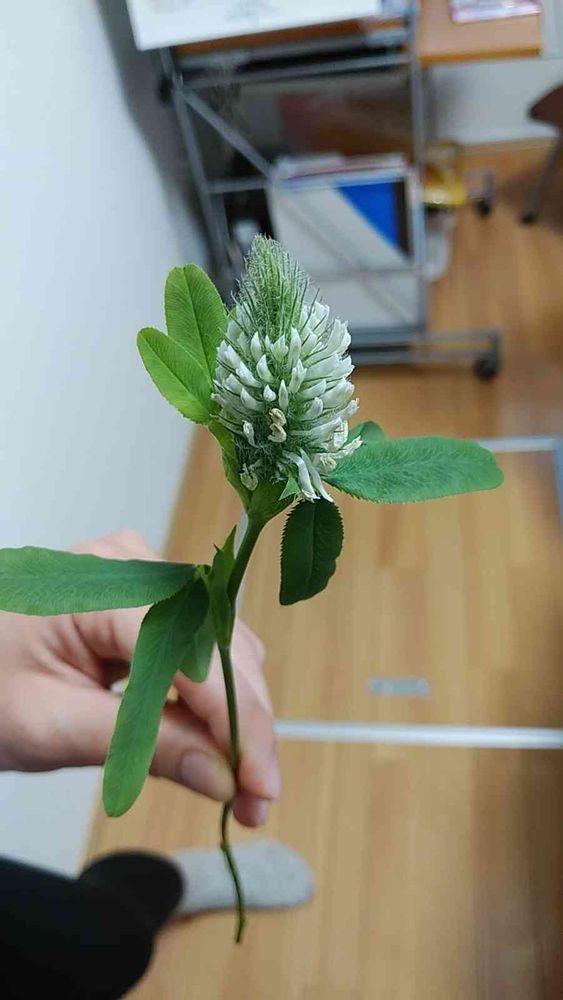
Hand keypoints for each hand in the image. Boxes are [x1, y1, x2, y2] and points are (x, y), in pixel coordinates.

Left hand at [0, 530, 279, 826]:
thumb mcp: (53, 726)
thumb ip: (141, 746)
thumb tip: (221, 776)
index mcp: (101, 582)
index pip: (193, 654)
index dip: (237, 722)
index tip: (260, 784)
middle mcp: (135, 565)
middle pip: (220, 648)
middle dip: (243, 727)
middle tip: (253, 798)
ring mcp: (147, 580)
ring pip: (221, 650)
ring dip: (235, 717)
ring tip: (235, 782)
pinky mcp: (151, 605)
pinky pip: (200, 650)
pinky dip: (212, 701)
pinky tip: (210, 745)